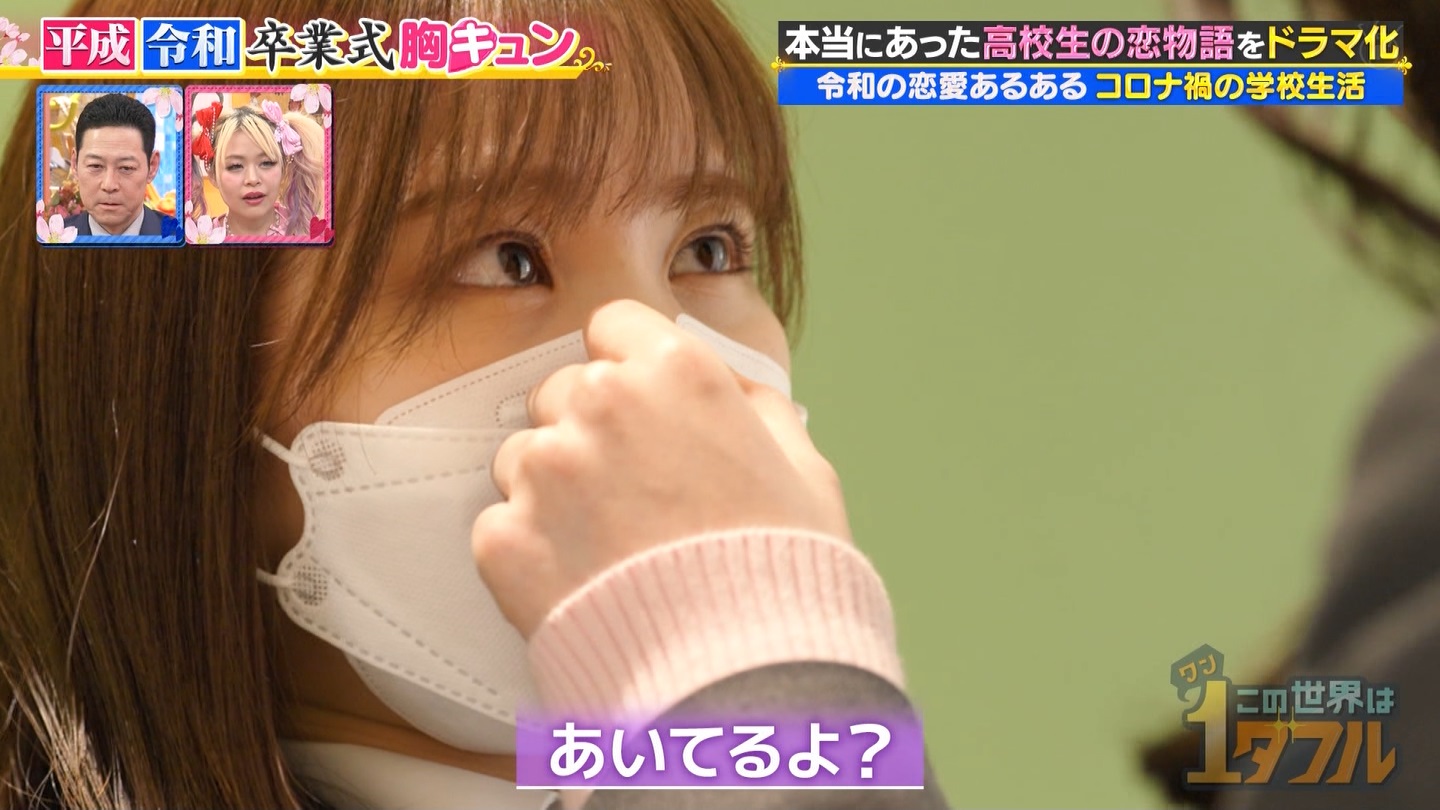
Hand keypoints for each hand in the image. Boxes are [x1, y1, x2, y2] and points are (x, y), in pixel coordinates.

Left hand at [471, 300, 850, 637]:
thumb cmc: (786, 577)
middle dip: (589, 427)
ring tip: (610, 545)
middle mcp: (601, 406)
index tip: (640, 399)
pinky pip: (502, 524)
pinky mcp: (505, 539)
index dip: (629, 362)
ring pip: (524, 456)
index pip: (614, 325)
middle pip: (565, 389)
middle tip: (633, 488)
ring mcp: (546, 473)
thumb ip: (759, 411)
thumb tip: (736, 394)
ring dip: (555, 488)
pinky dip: (533, 551)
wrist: (740, 681)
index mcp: (675, 373)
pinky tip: (584, 581)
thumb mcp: (805, 471)